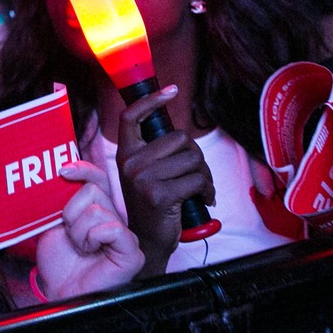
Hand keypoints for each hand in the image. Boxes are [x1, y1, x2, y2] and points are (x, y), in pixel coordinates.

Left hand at [35, 161, 144, 299]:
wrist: (59, 290)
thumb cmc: (59, 261)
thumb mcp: (53, 223)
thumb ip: (61, 199)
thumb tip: (61, 171)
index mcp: (99, 210)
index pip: (98, 178)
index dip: (83, 169)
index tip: (62, 170)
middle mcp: (116, 219)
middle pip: (93, 190)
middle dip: (71, 212)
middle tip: (69, 234)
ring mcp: (126, 235)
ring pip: (98, 209)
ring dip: (78, 231)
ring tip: (80, 247)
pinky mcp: (132, 252)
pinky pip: (111, 228)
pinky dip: (92, 238)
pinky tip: (90, 252)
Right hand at [116, 86, 215, 274]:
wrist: (146, 241)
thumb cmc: (153, 205)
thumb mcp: (144, 174)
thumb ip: (155, 152)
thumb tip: (179, 134)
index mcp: (125, 154)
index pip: (131, 117)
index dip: (151, 100)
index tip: (171, 90)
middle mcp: (130, 163)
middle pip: (180, 139)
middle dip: (196, 156)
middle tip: (194, 175)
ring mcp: (143, 179)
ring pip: (193, 159)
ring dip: (204, 174)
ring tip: (199, 188)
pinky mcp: (159, 195)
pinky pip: (197, 179)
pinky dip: (208, 189)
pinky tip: (204, 199)